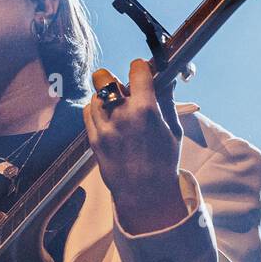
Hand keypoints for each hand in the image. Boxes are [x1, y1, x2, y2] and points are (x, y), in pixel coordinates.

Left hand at [84, 59, 187, 232]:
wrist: (145, 193)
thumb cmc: (164, 162)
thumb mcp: (173, 130)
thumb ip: (167, 101)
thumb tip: (167, 79)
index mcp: (146, 109)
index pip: (136, 70)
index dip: (140, 68)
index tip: (142, 71)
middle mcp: (122, 115)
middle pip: (104, 77)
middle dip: (113, 79)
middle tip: (123, 90)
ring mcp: (104, 127)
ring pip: (95, 95)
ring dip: (105, 97)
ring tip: (116, 108)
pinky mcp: (94, 139)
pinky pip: (87, 112)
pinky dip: (96, 110)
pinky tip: (107, 118)